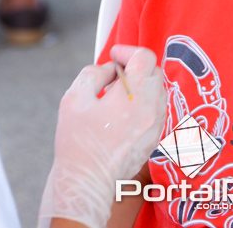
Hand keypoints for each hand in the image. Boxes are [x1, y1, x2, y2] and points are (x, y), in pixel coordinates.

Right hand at [38, 46, 165, 227]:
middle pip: (155, 72)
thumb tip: (110, 69)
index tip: (114, 55)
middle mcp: (152, 108)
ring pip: (158, 90)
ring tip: (116, 96)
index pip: (144, 57)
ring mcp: (156, 125)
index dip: (127, 50)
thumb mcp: (74, 98)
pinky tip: (122, 113)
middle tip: (113, 75)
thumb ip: (94, 73)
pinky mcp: (155, 138)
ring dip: (141, 84)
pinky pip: (156, 109)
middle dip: (136, 66)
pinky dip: (144, 102)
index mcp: (134, 95)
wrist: (87, 182)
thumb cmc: (78, 143)